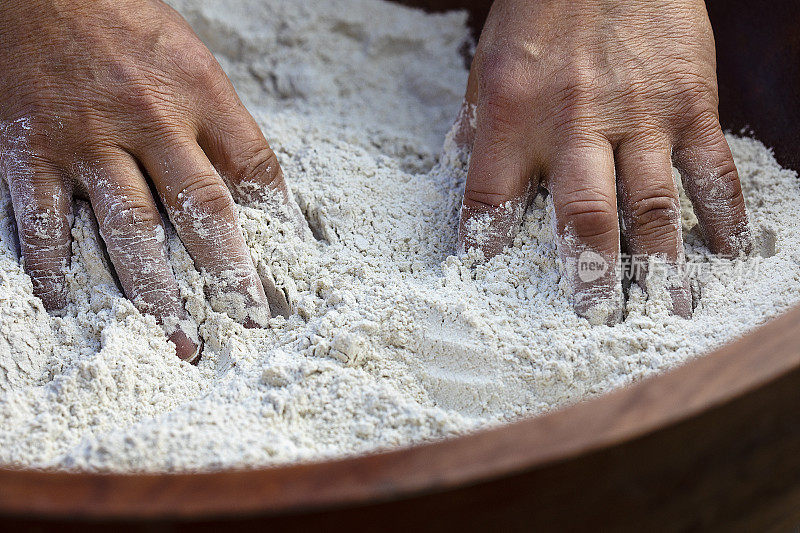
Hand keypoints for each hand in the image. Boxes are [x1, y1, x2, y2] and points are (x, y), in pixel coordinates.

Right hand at [0, 0, 296, 359]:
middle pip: (198, 210)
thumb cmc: (128, 29)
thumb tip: (261, 203)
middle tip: (241, 325)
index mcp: (198, 93)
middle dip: (223, 275)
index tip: (289, 276)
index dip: (278, 229)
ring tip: (174, 341)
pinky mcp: (27, 151)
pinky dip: (56, 270)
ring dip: (152, 293)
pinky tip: (71, 307)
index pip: (254, 170)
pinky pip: (44, 222)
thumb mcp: (195, 66)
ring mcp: (84, 138)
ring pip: (126, 229)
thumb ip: (223, 131)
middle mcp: (146, 117)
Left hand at [454, 0, 750, 322]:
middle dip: (589, 275)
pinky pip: (711, 167)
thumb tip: (464, 170)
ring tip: (669, 309)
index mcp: (513, 115)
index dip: (485, 246)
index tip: (487, 279)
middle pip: (581, 218)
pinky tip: (733, 249)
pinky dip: (726, 212)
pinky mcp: (690, 101)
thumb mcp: (491, 63)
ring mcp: (639, 114)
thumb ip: (480, 124)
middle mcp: (574, 122)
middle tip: (597, 319)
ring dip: (662, 263)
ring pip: (652, 205)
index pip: (490, 200)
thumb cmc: (543, 8)